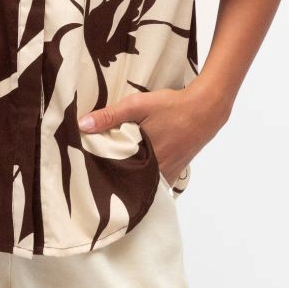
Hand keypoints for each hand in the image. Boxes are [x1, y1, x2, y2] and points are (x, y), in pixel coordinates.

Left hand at [77, 79, 225, 185]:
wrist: (206, 108)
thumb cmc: (172, 106)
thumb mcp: (138, 105)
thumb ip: (110, 116)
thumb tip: (82, 125)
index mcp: (146, 160)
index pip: (117, 176)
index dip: (102, 175)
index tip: (87, 172)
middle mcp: (158, 173)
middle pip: (130, 182)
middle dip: (115, 179)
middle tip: (95, 173)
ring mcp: (169, 173)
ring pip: (144, 182)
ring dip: (131, 177)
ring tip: (111, 171)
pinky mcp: (177, 169)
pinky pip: (156, 179)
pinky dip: (146, 176)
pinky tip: (136, 166)